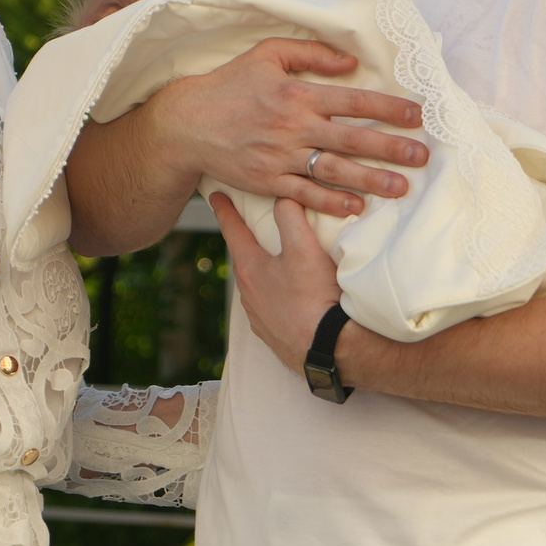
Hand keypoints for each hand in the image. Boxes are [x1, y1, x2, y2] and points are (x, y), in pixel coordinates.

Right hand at [157, 38, 425, 219]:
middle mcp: (294, 127)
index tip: (417, 115)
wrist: (186, 123)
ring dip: (371, 180)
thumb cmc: (229, 85)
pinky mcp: (267, 181)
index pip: (353, 101)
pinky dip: (332, 202)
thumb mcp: (265, 54)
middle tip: (422, 156)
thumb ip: (310, 53)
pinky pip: (306, 195)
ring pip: (335, 171)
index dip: (388, 107)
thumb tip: (351, 62)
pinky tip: (356, 207)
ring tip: (401, 187)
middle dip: (391, 148)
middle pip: (352, 139)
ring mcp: (281, 158)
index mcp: (298, 95)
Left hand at [213, 193, 346, 371]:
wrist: (329, 350)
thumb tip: (284, 197)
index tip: (216, 195)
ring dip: (262, 273)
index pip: (233, 230)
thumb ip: (290, 216)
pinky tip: (289, 298)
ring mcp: (259, 317)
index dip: (224, 210)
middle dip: (246, 242)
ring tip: (274, 264)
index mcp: (250, 269)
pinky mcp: (274, 336)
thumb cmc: (314, 297)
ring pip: (256, 286)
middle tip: (249, 228)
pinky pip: (270, 309)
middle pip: (243, 259)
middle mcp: (248, 294)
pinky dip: (275, 297)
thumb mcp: (303, 248)